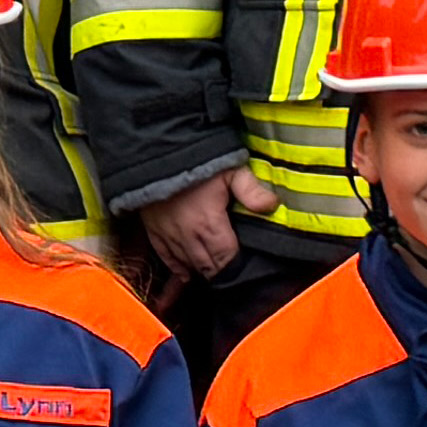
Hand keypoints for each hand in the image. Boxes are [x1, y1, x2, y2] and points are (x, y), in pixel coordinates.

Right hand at [129, 166, 279, 283]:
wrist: (156, 152)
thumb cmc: (197, 160)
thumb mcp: (230, 169)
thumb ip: (251, 190)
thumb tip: (272, 206)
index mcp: (209, 225)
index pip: (225, 260)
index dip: (236, 268)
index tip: (245, 267)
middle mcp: (187, 237)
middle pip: (207, 267)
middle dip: (220, 272)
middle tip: (232, 270)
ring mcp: (168, 236)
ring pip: (187, 265)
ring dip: (201, 269)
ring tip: (213, 270)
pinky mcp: (153, 231)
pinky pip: (166, 258)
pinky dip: (177, 268)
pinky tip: (185, 274)